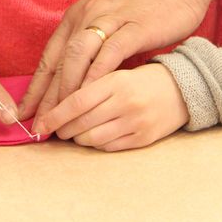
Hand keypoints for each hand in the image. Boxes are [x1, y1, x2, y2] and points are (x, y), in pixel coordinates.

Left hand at [19, 0, 209, 123]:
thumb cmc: (144, 3)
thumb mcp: (107, 19)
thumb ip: (91, 43)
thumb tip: (75, 78)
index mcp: (78, 15)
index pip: (50, 56)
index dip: (35, 87)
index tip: (23, 113)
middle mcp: (87, 15)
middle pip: (59, 59)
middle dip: (46, 95)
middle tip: (38, 125)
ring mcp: (110, 19)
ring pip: (78, 55)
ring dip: (66, 88)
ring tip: (60, 116)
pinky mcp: (134, 26)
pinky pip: (109, 53)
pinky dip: (97, 75)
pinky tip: (91, 96)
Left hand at [32, 64, 188, 150]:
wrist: (182, 89)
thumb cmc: (142, 78)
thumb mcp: (118, 73)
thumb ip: (91, 85)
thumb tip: (58, 104)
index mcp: (116, 81)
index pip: (77, 101)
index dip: (54, 115)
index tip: (39, 125)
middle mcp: (126, 103)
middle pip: (82, 123)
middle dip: (62, 129)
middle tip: (55, 129)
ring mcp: (135, 123)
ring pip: (93, 139)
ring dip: (78, 138)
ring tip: (74, 132)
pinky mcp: (143, 139)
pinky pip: (109, 147)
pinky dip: (96, 144)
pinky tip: (94, 136)